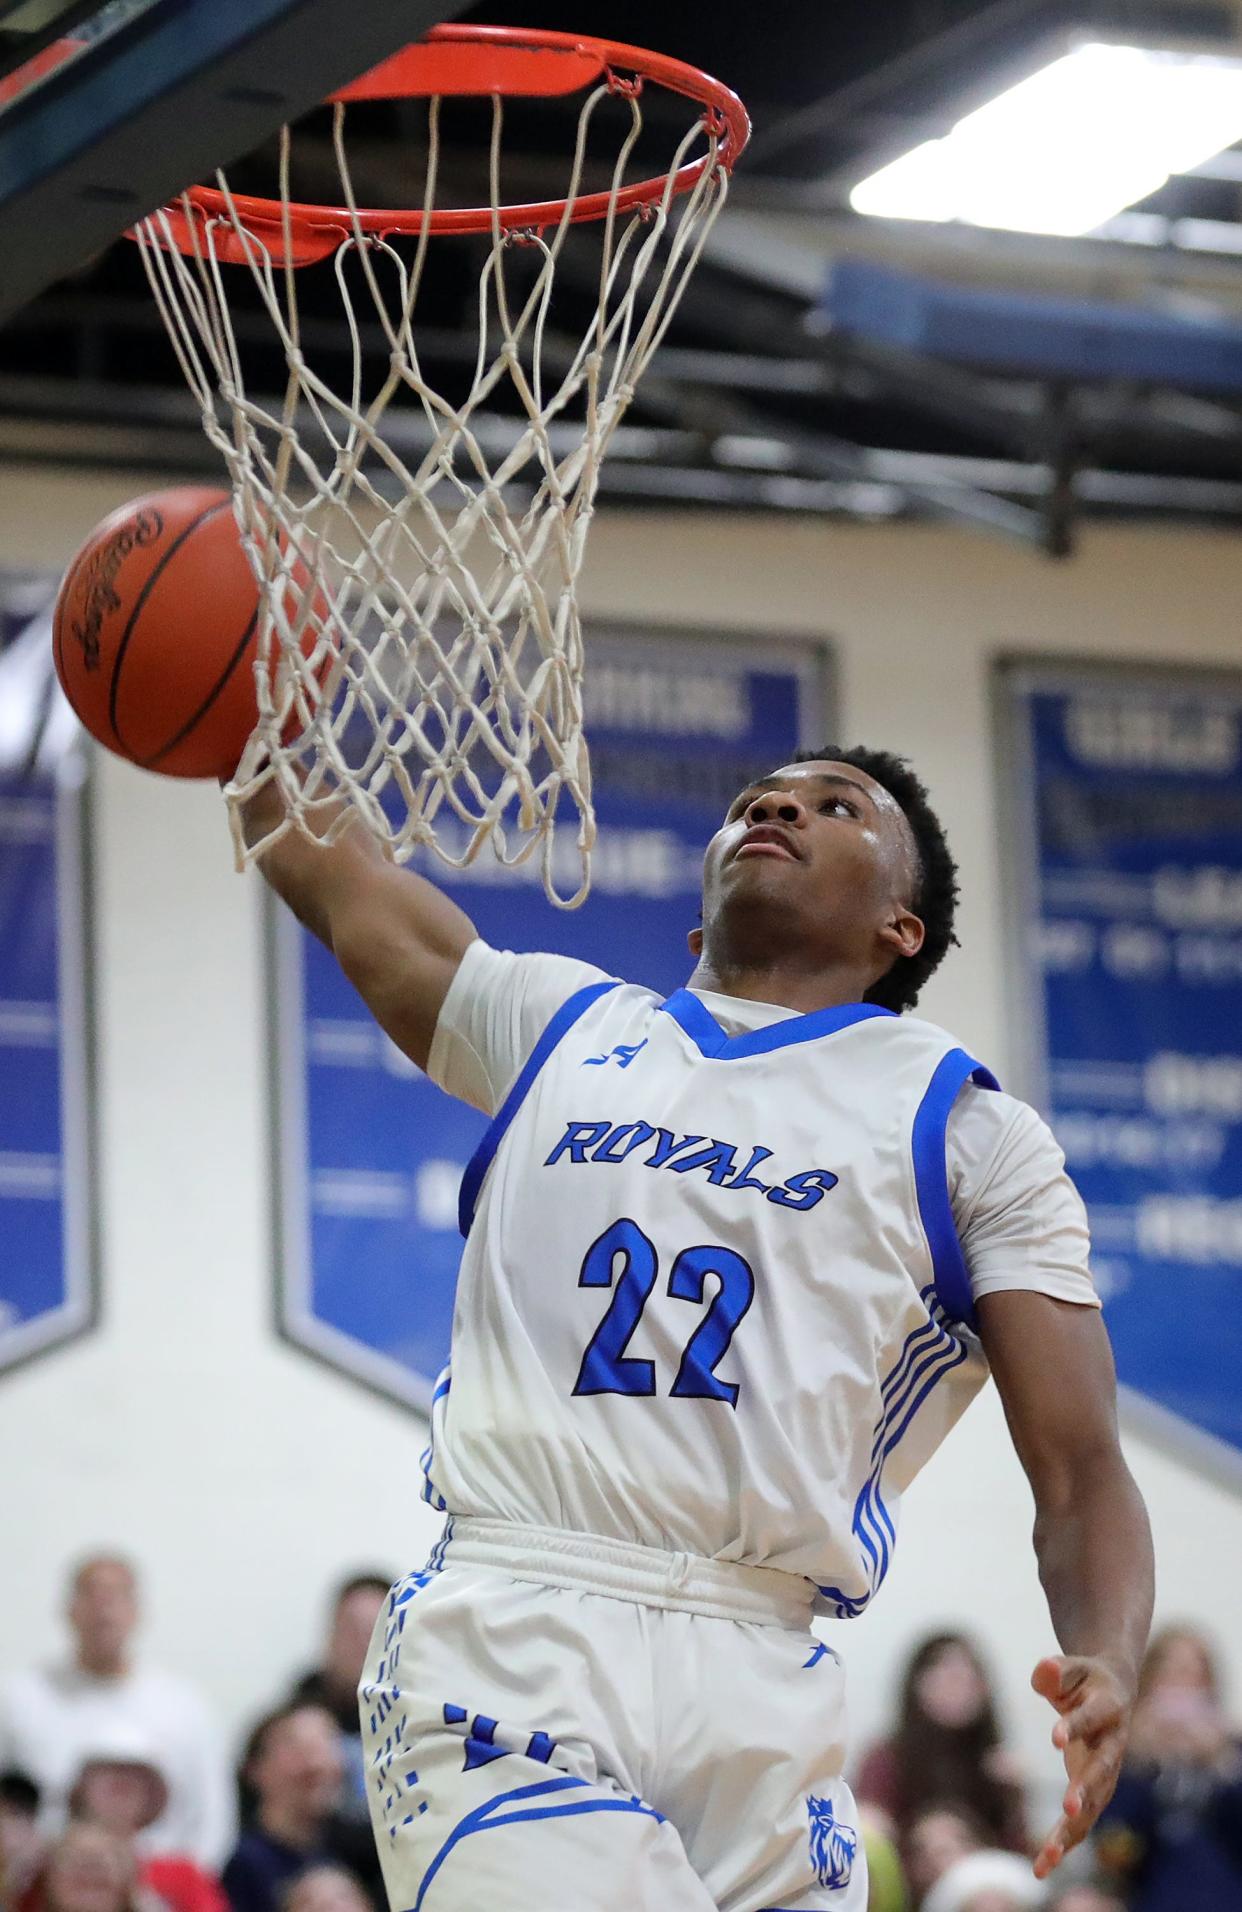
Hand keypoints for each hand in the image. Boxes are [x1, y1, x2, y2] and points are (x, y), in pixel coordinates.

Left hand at [1031, 1653, 1132, 1878]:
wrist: (1115, 1691)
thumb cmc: (1085, 1678)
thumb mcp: (1071, 1666)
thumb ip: (1057, 1670)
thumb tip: (1044, 1671)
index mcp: (1109, 1707)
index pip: (1091, 1718)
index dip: (1074, 1727)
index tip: (1055, 1738)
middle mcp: (1114, 1745)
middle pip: (1102, 1771)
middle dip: (1086, 1790)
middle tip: (1068, 1808)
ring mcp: (1107, 1773)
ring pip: (1093, 1807)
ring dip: (1072, 1831)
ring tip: (1047, 1856)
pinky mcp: (1096, 1792)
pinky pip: (1082, 1821)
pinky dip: (1064, 1842)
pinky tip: (1041, 1865)